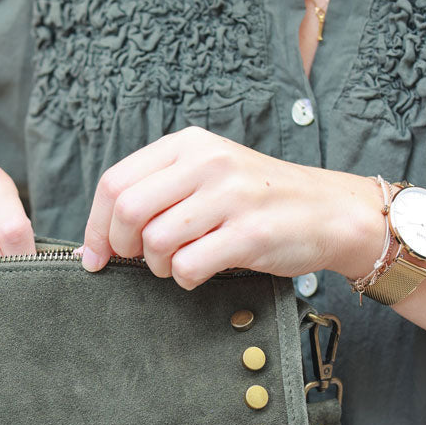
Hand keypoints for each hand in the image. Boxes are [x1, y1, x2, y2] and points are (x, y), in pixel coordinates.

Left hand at [79, 127, 384, 286]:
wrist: (330, 211)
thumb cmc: (259, 199)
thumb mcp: (208, 174)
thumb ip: (158, 192)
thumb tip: (98, 238)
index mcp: (188, 146)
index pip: (115, 183)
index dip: (95, 226)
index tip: (95, 255)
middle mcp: (207, 163)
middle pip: (128, 210)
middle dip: (123, 247)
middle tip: (140, 260)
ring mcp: (231, 196)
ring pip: (155, 240)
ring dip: (157, 266)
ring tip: (178, 263)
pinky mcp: (250, 233)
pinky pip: (188, 265)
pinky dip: (185, 279)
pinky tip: (201, 272)